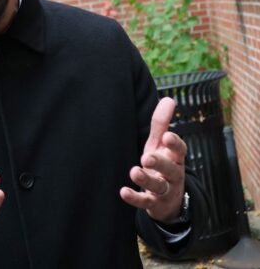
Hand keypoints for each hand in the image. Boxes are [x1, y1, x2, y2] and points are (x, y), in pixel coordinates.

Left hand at [120, 97, 186, 221]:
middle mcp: (173, 174)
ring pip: (159, 186)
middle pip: (171, 169)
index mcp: (175, 158)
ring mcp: (165, 190)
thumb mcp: (160, 145)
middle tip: (147, 157)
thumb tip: (168, 98)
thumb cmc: (162, 165)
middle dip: (160, 163)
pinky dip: (135, 198)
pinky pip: (146, 202)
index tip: (167, 136)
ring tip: (134, 171)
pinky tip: (123, 191)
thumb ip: (161, 124)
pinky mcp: (154, 204)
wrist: (169, 200)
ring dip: (147, 180)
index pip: (180, 150)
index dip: (174, 144)